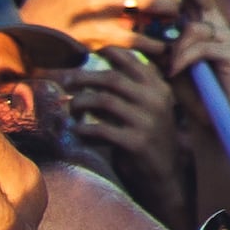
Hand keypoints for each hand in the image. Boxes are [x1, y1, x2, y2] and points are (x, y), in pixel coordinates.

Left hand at [59, 47, 184, 206]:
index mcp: (159, 88)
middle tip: (65, 80)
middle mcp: (156, 100)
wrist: (164, 176)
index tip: (87, 52)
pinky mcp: (137, 142)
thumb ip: (123, 92)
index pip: (132, 61)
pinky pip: (100, 129)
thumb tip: (86, 75)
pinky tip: (78, 131)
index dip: (107, 53)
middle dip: (84, 77)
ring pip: (103, 100)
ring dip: (81, 102)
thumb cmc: (147, 138)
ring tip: (72, 108)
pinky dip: (84, 129)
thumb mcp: (144, 110)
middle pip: (112, 78)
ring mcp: (148, 121)